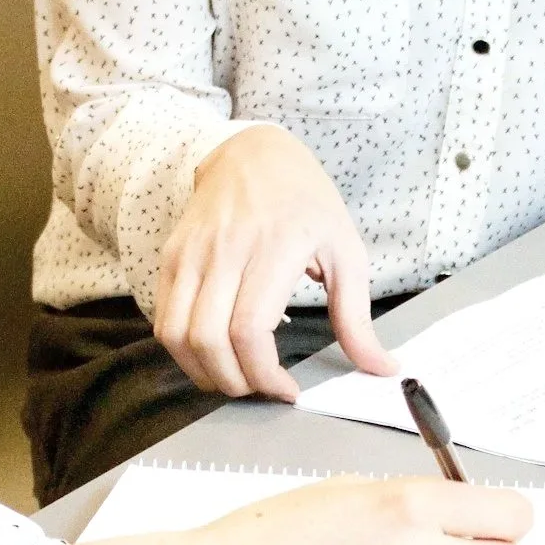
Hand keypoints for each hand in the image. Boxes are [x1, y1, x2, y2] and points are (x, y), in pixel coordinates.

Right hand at [154, 125, 397, 401]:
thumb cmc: (305, 202)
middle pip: (208, 340)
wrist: (253, 154)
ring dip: (203, 372)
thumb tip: (381, 367)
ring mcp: (191, 253)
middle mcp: (224, 250)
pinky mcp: (171, 257)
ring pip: (176, 335)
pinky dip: (184, 350)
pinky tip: (213, 354)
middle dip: (234, 382)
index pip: (249, 329)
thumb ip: (357, 317)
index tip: (286, 390)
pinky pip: (163, 319)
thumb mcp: (346, 251)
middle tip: (260, 389)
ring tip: (235, 377)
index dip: (264, 374)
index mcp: (274, 247)